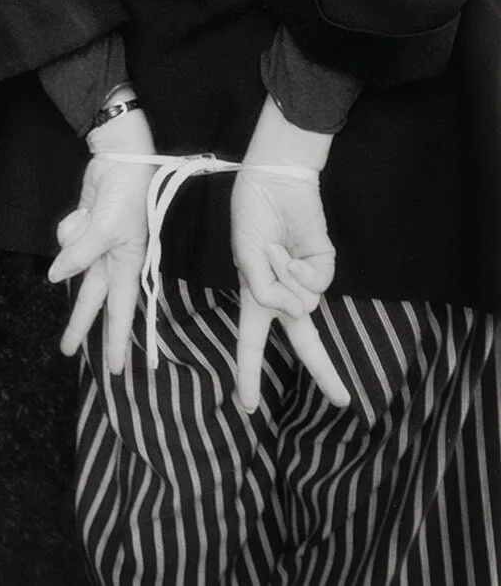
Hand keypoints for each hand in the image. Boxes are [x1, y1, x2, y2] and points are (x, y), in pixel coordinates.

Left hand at [48, 101, 154, 373]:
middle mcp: (112, 261)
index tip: (120, 371)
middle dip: (80, 325)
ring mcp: (95, 246)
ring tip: (91, 212)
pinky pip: (67, 238)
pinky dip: (73, 223)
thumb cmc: (126, 197)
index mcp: (128, 265)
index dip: (119, 341)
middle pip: (91, 299)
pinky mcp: (82, 231)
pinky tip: (86, 207)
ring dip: (76, 241)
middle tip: (65, 351)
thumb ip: (80, 256)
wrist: (120, 159)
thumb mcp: (106, 229)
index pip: (122, 312)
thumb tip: (55, 278)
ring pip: (72, 262)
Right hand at [231, 98, 349, 412]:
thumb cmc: (252, 216)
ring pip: (304, 305)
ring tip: (274, 249)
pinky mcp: (324, 266)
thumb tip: (297, 311)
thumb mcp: (245, 258)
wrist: (274, 180)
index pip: (252, 343)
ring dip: (283, 278)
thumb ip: (264, 292)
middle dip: (324, 372)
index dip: (248, 374)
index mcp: (257, 295)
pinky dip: (300, 270)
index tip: (249, 406)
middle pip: (305, 342)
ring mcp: (306, 281)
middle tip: (342, 402)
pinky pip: (316, 285)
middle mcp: (284, 294)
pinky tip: (291, 250)